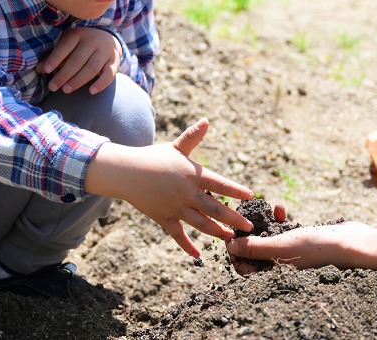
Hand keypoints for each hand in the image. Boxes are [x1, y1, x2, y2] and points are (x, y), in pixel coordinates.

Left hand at [36, 27, 121, 94]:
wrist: (108, 39)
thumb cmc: (81, 45)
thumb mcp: (67, 46)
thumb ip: (54, 57)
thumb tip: (38, 68)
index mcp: (78, 34)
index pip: (65, 47)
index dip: (55, 58)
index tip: (46, 70)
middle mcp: (92, 41)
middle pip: (77, 60)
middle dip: (64, 74)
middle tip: (53, 86)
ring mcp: (105, 51)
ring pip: (91, 68)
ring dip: (78, 80)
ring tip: (66, 90)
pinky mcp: (114, 62)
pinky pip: (109, 74)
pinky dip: (101, 83)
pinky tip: (91, 91)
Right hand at [86, 118, 254, 257]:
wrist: (126, 172)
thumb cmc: (153, 157)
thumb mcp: (175, 147)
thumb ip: (192, 137)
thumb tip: (206, 120)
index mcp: (192, 175)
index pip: (220, 183)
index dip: (236, 190)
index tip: (251, 196)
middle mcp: (187, 193)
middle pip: (215, 209)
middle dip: (233, 219)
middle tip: (248, 227)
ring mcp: (175, 207)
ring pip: (201, 224)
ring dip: (217, 232)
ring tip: (230, 238)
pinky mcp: (164, 218)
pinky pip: (178, 235)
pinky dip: (187, 246)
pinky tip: (198, 256)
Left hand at [226, 221, 371, 274]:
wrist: (353, 242)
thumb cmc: (317, 248)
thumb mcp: (281, 247)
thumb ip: (254, 247)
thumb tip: (230, 246)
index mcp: (274, 276)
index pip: (245, 268)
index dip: (235, 251)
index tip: (230, 233)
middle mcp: (281, 267)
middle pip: (254, 251)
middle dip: (248, 232)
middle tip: (243, 216)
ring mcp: (291, 254)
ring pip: (268, 238)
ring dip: (263, 221)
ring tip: (263, 208)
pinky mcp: (301, 241)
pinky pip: (282, 231)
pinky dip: (279, 219)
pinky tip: (280, 207)